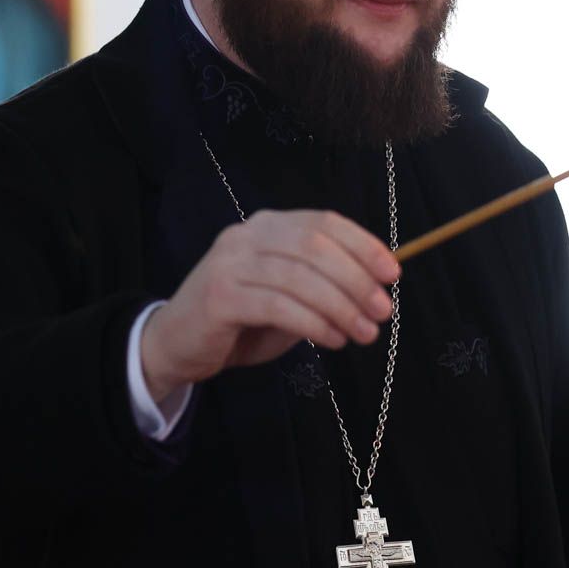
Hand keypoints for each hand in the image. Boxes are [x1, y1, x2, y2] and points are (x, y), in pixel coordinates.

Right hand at [140, 210, 399, 401]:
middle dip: (356, 278)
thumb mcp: (288, 298)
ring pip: (299, 276)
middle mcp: (247, 236)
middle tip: (383, 310)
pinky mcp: (219, 296)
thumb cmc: (240, 321)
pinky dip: (312, 322)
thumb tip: (376, 288)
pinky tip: (333, 339)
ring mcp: (229, 263)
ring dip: (341, 306)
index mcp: (268, 226)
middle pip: (314, 246)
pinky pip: (277, 305)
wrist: (176, 345)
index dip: (362, 244)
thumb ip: (322, 286)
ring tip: (365, 332)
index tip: (392, 273)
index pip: (323, 223)